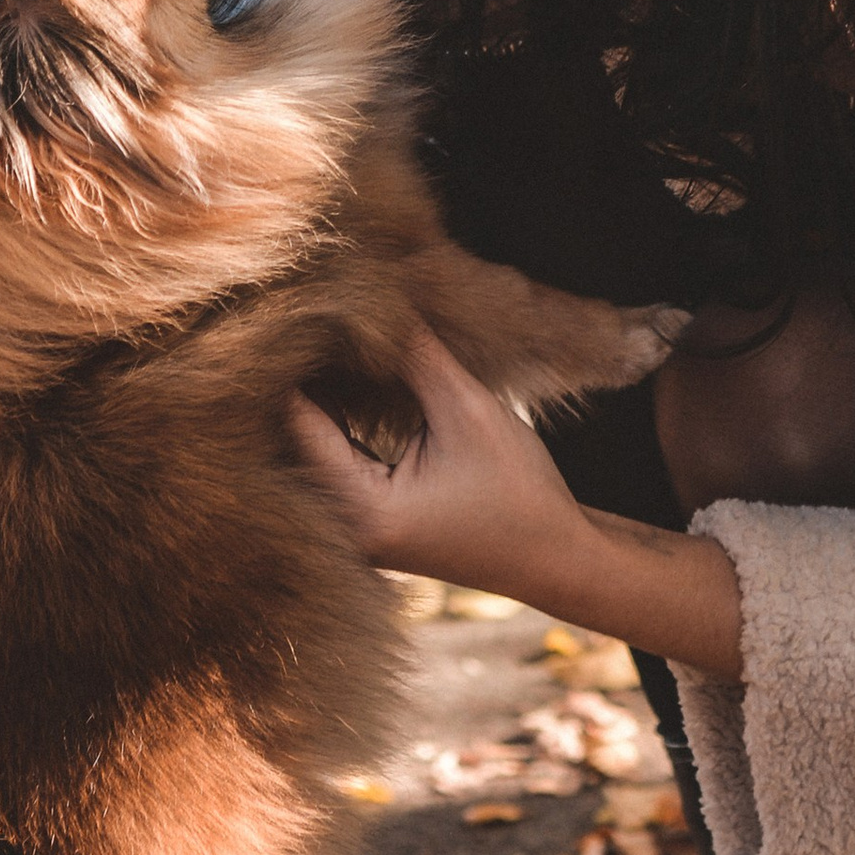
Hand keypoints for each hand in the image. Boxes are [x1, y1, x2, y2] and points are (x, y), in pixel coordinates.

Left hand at [287, 317, 587, 605]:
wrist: (557, 557)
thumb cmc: (521, 492)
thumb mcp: (468, 410)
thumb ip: (416, 355)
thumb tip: (370, 297)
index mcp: (362, 512)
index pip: (299, 421)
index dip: (299, 360)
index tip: (304, 307)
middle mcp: (345, 527)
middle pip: (297, 434)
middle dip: (309, 373)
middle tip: (312, 310)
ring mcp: (355, 526)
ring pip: (316, 443)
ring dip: (325, 392)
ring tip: (329, 332)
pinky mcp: (371, 517)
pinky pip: (337, 456)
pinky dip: (343, 416)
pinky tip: (349, 372)